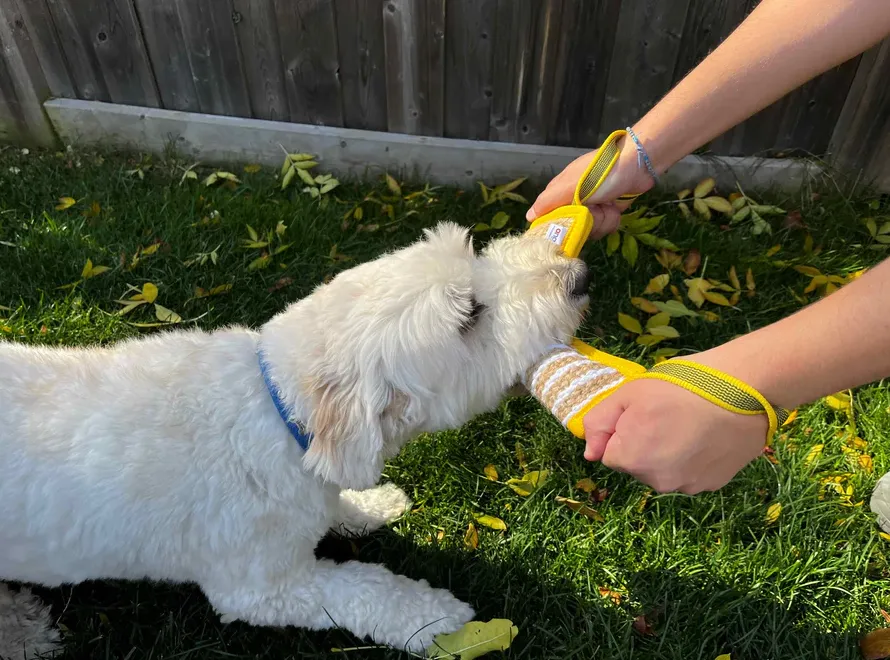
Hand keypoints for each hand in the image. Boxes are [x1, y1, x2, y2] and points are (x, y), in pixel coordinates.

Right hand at [526, 136, 653, 239]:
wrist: (638, 165)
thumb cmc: (601, 172)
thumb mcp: (571, 186)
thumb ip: (549, 201)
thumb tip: (528, 218)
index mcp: (560, 193)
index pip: (550, 218)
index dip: (558, 226)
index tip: (568, 226)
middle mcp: (574, 202)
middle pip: (572, 229)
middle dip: (586, 223)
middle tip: (594, 209)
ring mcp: (592, 208)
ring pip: (590, 231)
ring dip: (602, 221)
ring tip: (608, 205)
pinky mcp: (608, 211)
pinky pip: (604, 227)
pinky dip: (612, 220)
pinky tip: (616, 208)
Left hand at [582, 378, 767, 493]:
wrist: (743, 390)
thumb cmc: (680, 386)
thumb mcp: (628, 394)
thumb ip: (599, 423)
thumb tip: (590, 454)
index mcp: (631, 459)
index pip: (611, 454)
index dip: (623, 431)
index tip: (643, 413)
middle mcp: (656, 482)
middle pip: (637, 465)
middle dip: (643, 445)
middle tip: (667, 417)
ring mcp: (687, 486)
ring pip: (663, 472)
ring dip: (668, 455)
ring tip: (689, 425)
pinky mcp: (712, 485)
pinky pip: (689, 474)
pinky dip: (692, 460)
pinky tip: (705, 436)